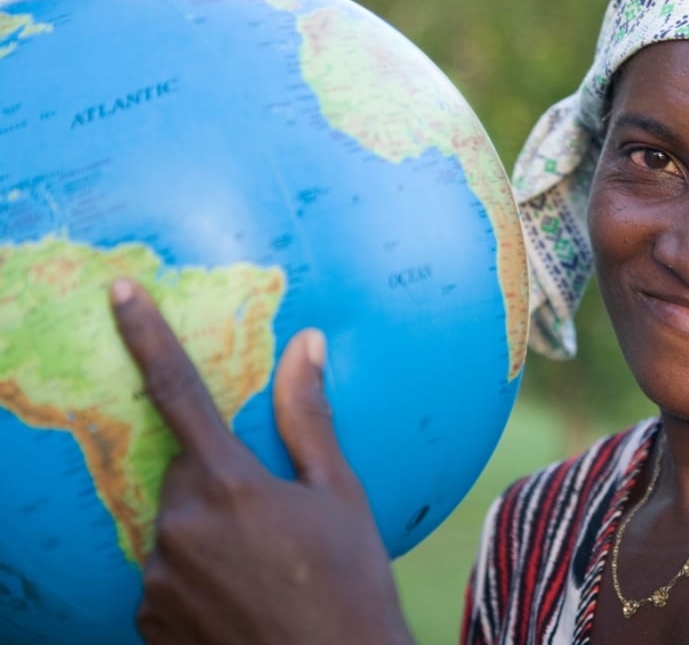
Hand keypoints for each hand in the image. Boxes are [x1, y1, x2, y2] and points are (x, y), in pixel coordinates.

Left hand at [110, 279, 414, 644]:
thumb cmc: (351, 584)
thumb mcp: (341, 496)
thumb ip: (310, 417)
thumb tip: (308, 344)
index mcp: (232, 484)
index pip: (181, 391)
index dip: (147, 335)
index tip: (120, 292)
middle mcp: (182, 524)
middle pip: (186, 470)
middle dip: (222, 479)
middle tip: (274, 518)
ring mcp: (158, 575)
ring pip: (176, 524)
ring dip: (209, 530)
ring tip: (265, 570)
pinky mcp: (146, 616)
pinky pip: (164, 573)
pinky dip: (195, 574)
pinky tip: (240, 596)